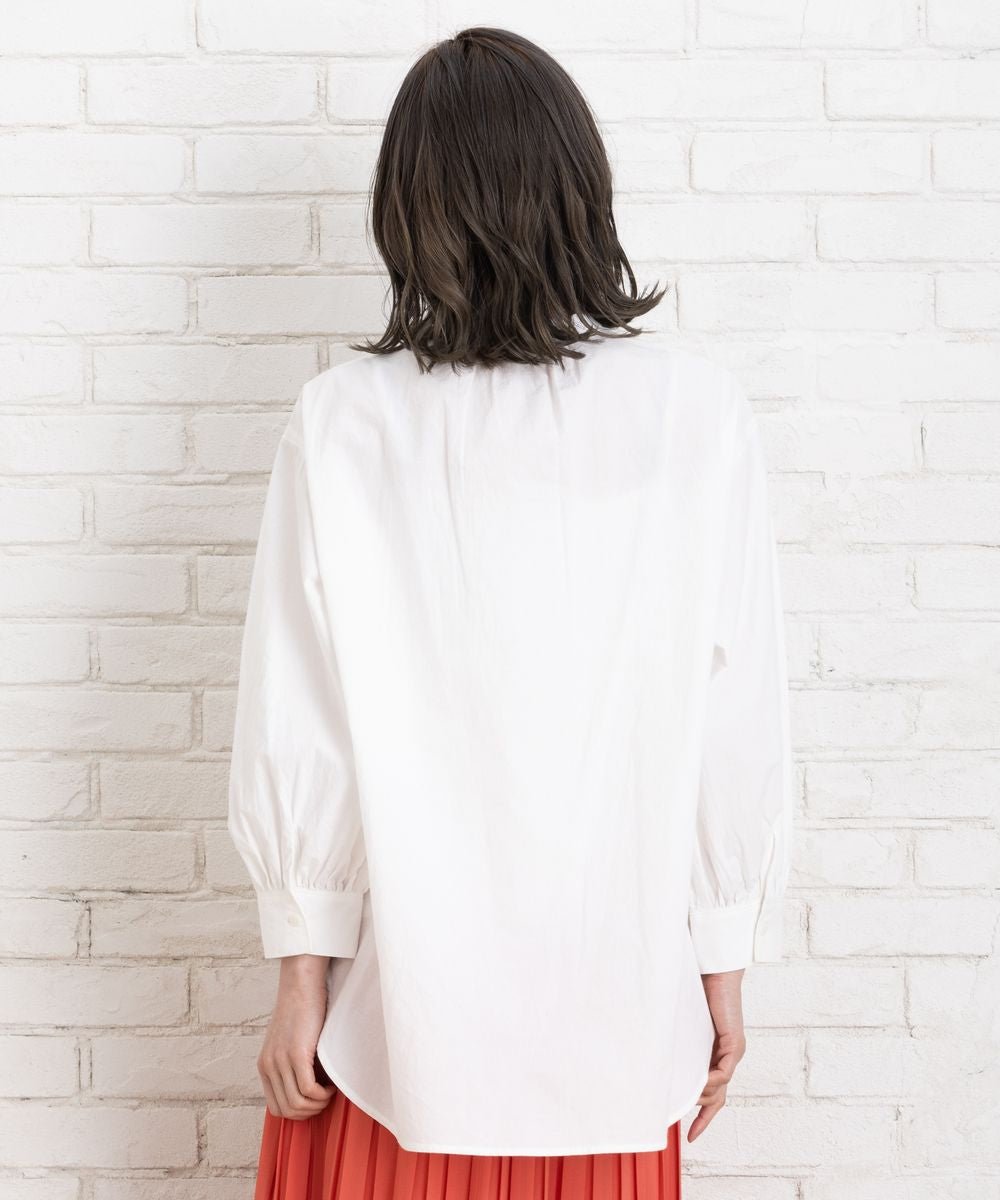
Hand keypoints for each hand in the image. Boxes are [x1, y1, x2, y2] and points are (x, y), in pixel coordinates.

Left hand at [258, 954, 337, 1119]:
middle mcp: (269, 1066)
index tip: (315, 1101)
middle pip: (286, 1111)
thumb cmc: (302, 1010)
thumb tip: (307, 1090)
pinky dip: (323, 1094)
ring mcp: (281, 1061)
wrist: (302, 985)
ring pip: (297, 1104)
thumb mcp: (288, 1041)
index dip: (298, 1112)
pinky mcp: (296, 1054)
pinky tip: (331, 1084)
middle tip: (325, 1098)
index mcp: (265, 1066)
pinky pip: (308, 1091)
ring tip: (330, 1091)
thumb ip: (290, 1064)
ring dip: (318, 1104)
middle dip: (309, 1112)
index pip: (275, 1108)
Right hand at [687, 969, 746, 1142]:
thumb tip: (654, 1056)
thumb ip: (677, 1045)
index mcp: (714, 1054)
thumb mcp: (683, 1028)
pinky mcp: (735, 1044)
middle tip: (689, 1129)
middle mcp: (726, 1057)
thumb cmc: (696, 991)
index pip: (712, 1092)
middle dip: (704, 1115)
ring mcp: (733, 1052)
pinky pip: (725, 1072)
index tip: (692, 1135)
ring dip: (702, 1095)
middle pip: (718, 1097)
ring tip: (685, 1096)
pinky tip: (699, 1082)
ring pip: (720, 1089)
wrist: (713, 971)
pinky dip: (712, 1081)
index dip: (703, 1115)